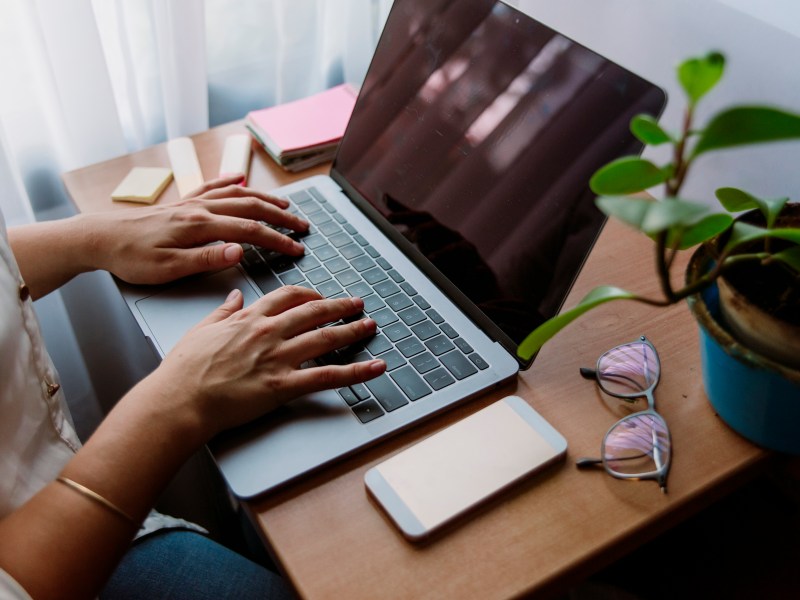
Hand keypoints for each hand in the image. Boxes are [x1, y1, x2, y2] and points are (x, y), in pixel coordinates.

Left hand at [84, 173, 309, 284]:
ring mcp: (191, 202)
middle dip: (281, 216)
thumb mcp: (168, 268)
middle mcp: (200, 209)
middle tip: (303, 226)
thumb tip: (240, 250)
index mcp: (200, 226)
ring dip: (264, 198)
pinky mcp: (181, 202)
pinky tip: (240, 179)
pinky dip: (230, 182)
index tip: (297, 249)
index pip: (251, 232)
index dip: (278, 240)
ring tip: (285, 205)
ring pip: (237, 194)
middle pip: (251, 208)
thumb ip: (206, 258)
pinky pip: (211, 186)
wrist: (98, 237)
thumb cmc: (130, 257)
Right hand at [152, 286, 385, 437]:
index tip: (319, 296)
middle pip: (313, 312)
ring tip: (370, 325)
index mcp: (249, 319)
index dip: (309, 294)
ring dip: (352, 330)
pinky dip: (357, 371)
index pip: (287, 297)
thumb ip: (223, 311)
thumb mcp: (200, 329)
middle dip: (339, 306)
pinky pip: (328, 376)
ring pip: (326, 338)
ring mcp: (278, 358)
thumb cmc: (184, 371)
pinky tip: (375, 367)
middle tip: (357, 304)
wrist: (180, 400)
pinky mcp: (283, 385)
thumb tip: (235, 296)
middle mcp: (268, 333)